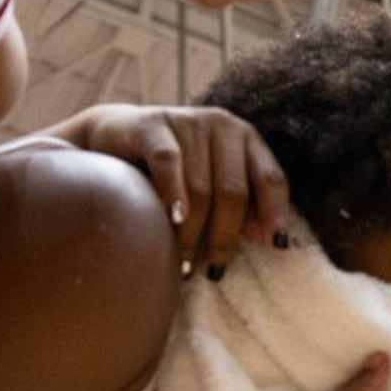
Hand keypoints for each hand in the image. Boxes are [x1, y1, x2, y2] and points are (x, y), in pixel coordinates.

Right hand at [62, 103, 290, 278]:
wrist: (115, 134)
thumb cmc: (174, 169)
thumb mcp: (212, 182)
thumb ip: (241, 205)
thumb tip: (268, 239)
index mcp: (245, 138)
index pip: (271, 178)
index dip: (275, 213)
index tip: (274, 247)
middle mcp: (222, 125)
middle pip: (233, 191)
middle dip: (225, 235)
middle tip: (214, 269)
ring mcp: (188, 121)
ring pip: (200, 187)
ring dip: (193, 230)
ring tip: (185, 261)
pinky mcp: (153, 124)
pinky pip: (168, 164)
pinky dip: (173, 195)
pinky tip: (173, 219)